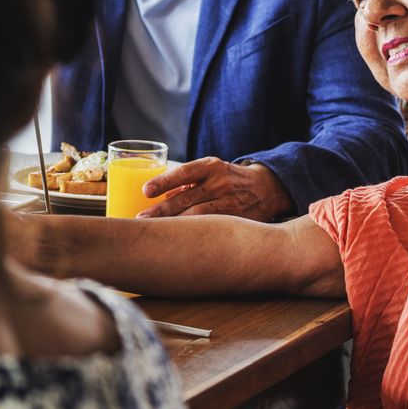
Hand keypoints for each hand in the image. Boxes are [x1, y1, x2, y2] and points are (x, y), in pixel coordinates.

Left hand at [138, 157, 292, 220]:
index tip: (145, 191)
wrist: (267, 188)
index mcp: (211, 167)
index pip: (184, 172)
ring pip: (198, 216)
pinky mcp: (238, 220)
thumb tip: (159, 197)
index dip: (164, 181)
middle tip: (140, 220)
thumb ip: (185, 182)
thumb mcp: (209, 171)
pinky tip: (178, 242)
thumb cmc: (225, 179)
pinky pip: (212, 228)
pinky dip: (194, 235)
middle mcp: (221, 183)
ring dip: (174, 225)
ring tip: (153, 232)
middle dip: (162, 211)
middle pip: (187, 198)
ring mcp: (231, 203)